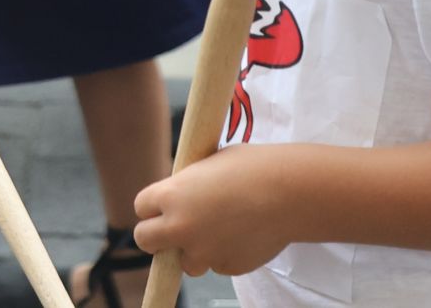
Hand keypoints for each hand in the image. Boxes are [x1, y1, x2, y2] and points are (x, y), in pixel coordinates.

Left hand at [134, 148, 291, 276]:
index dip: (153, 204)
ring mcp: (203, 251)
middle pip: (145, 240)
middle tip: (174, 227)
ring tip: (220, 228)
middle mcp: (181, 227)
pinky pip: (217, 264)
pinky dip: (224, 253)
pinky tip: (243, 233)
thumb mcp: (210, 164)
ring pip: (184, 261)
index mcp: (172, 194)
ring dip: (194, 249)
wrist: (290, 191)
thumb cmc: (253, 167)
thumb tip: (180, 196)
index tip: (163, 203)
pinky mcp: (226, 267)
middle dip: (156, 235)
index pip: (141, 206)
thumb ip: (189, 184)